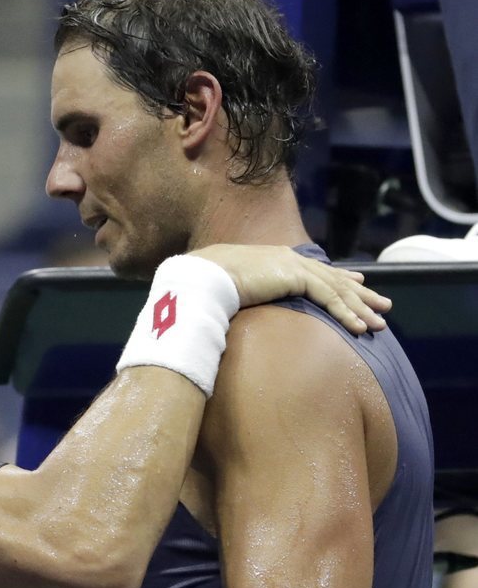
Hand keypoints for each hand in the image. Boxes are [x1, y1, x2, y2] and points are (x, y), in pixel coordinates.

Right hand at [191, 244, 389, 334]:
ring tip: (380, 324)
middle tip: (383, 305)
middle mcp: (290, 259)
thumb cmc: (209, 284)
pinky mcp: (297, 277)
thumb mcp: (234, 289)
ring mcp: (295, 266)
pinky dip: (346, 314)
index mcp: (277, 259)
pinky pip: (329, 298)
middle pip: (335, 279)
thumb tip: (242, 310)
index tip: (358, 284)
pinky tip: (360, 328)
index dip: (340, 279)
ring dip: (361, 309)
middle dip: (361, 295)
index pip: (316, 270)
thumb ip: (248, 294)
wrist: (204, 275)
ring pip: (338, 290)